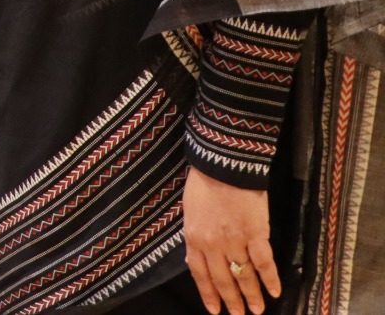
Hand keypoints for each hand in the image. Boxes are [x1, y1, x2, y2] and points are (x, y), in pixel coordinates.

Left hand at [183, 167, 280, 314]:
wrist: (222, 165)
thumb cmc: (203, 183)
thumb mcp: (189, 212)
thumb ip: (194, 237)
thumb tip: (194, 258)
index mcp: (194, 237)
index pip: (200, 274)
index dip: (208, 294)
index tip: (215, 310)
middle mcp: (213, 244)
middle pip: (223, 279)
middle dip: (231, 300)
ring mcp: (234, 240)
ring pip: (243, 275)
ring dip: (252, 295)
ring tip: (258, 310)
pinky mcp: (256, 233)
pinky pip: (264, 262)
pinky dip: (270, 278)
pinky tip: (276, 291)